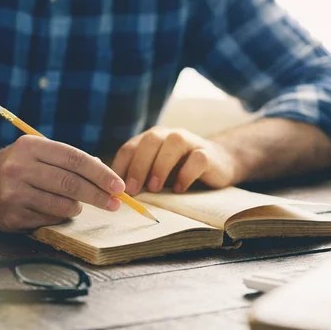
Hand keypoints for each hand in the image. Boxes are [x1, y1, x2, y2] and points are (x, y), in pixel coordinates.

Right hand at [0, 135, 124, 231]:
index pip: (74, 159)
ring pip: (63, 205)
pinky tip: (55, 209)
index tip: (118, 185)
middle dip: (98, 195)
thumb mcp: (38, 152)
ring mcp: (13, 194)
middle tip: (115, 203)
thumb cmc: (19, 166)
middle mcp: (19, 168)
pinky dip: (60, 216)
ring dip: (78, 207)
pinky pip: (50, 219)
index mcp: (30, 147)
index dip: (100, 173)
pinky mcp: (12, 217)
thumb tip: (107, 176)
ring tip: (77, 204)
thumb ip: (69, 160)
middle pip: (71, 184)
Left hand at [111, 127, 237, 194]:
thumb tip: (112, 194)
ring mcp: (191, 142)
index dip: (121, 167)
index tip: (116, 189)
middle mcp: (169, 135)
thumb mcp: (156, 172)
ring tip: (155, 188)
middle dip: (138, 166)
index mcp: (152, 139)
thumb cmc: (180, 171)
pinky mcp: (208, 154)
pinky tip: (180, 190)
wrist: (219, 163)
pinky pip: (197, 159)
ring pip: (174, 142)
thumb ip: (138, 177)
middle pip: (150, 141)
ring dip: (161, 166)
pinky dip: (187, 174)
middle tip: (133, 190)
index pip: (130, 147)